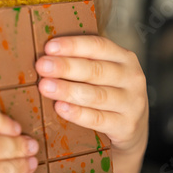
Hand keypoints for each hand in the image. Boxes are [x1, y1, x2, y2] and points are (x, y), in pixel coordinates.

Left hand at [35, 35, 147, 172]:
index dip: (73, 45)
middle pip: (96, 70)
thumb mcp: (103, 70)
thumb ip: (81, 60)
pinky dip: (77, 113)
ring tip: (45, 86)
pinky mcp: (126, 126)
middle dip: (66, 67)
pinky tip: (60, 107)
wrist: (130, 125)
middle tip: (42, 66)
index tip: (49, 47)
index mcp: (124, 57)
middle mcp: (131, 78)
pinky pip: (98, 119)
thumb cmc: (108, 90)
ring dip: (67, 90)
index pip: (98, 46)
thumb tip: (46, 54)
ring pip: (96, 95)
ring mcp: (131, 103)